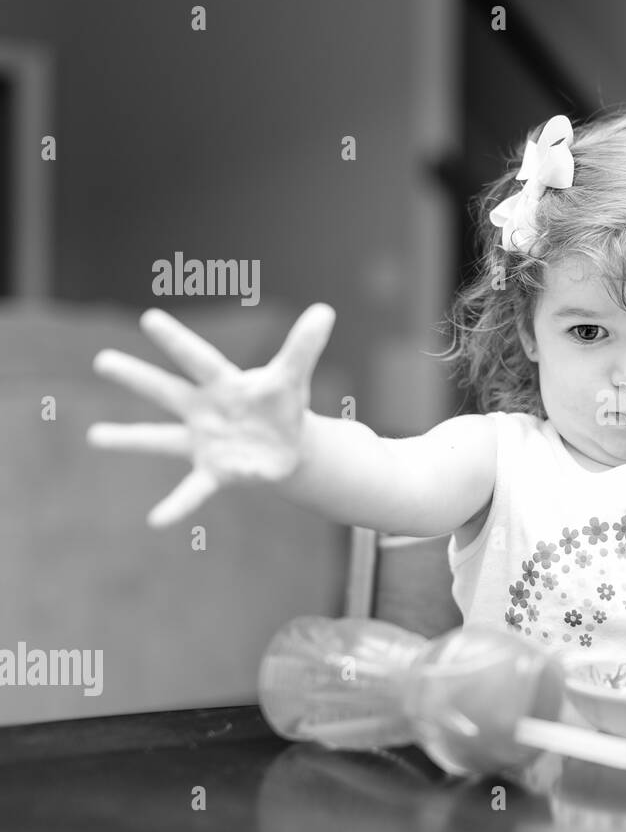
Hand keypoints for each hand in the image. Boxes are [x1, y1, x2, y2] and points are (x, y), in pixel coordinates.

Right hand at [88, 304, 336, 527]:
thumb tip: (325, 310)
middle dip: (137, 377)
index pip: (198, 358)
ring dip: (129, 438)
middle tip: (102, 359)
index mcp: (223, 384)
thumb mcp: (293, 377)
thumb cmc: (281, 405)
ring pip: (161, 439)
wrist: (287, 445)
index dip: (177, 340)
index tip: (150, 318)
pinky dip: (176, 505)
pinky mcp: (214, 471)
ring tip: (94, 436)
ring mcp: (204, 441)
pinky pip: (191, 491)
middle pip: (167, 391)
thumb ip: (304, 346)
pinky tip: (156, 520)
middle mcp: (204, 410)